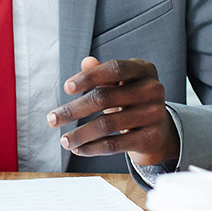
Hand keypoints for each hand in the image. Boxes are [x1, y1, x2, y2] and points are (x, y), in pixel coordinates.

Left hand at [47, 55, 179, 165]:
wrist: (159, 131)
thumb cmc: (129, 99)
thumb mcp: (117, 82)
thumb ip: (100, 72)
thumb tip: (86, 61)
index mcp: (144, 70)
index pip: (114, 68)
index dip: (89, 77)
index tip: (66, 88)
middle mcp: (153, 90)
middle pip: (105, 98)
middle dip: (74, 110)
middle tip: (52, 119)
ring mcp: (155, 114)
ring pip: (107, 124)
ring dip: (80, 134)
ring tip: (63, 140)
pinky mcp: (151, 138)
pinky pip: (115, 144)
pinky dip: (93, 147)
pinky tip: (78, 149)